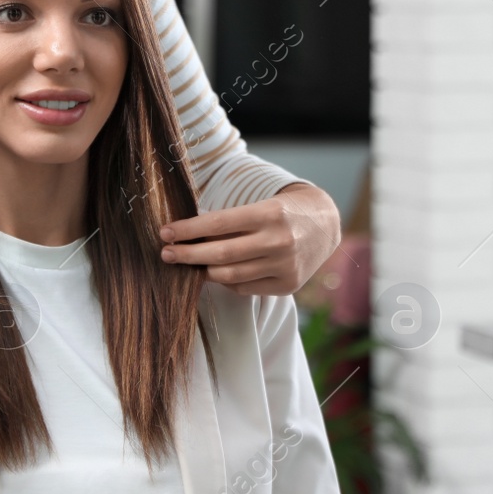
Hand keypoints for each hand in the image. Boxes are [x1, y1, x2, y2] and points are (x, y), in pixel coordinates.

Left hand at [158, 182, 341, 295]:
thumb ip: (230, 221)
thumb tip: (187, 235)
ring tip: (187, 264)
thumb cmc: (284, 211)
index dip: (188, 230)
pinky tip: (216, 272)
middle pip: (220, 254)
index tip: (165, 232)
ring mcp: (284, 266)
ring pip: (230, 275)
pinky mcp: (288, 285)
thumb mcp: (262, 205)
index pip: (218, 223)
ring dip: (203, 271)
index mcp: (269, 214)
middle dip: (187, 254)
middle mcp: (278, 241)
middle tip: (166, 253)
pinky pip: (244, 288)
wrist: (326, 223)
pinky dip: (226, 280)